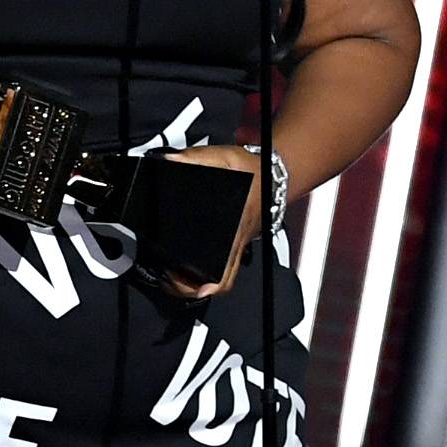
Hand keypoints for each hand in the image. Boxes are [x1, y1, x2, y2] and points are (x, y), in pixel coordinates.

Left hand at [155, 142, 261, 298]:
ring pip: (223, 277)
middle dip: (193, 288)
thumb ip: (196, 159)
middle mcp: (238, 243)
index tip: (187, 285)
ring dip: (198, 284)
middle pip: (223, 280)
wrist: (275, 175)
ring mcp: (239, 246)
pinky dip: (205, 272)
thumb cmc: (254, 171)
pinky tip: (187, 265)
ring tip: (174, 277)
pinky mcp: (236, 243)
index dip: (209, 283)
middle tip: (171, 281)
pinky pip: (223, 266)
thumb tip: (171, 162)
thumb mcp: (225, 158)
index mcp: (236, 228)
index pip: (227, 265)